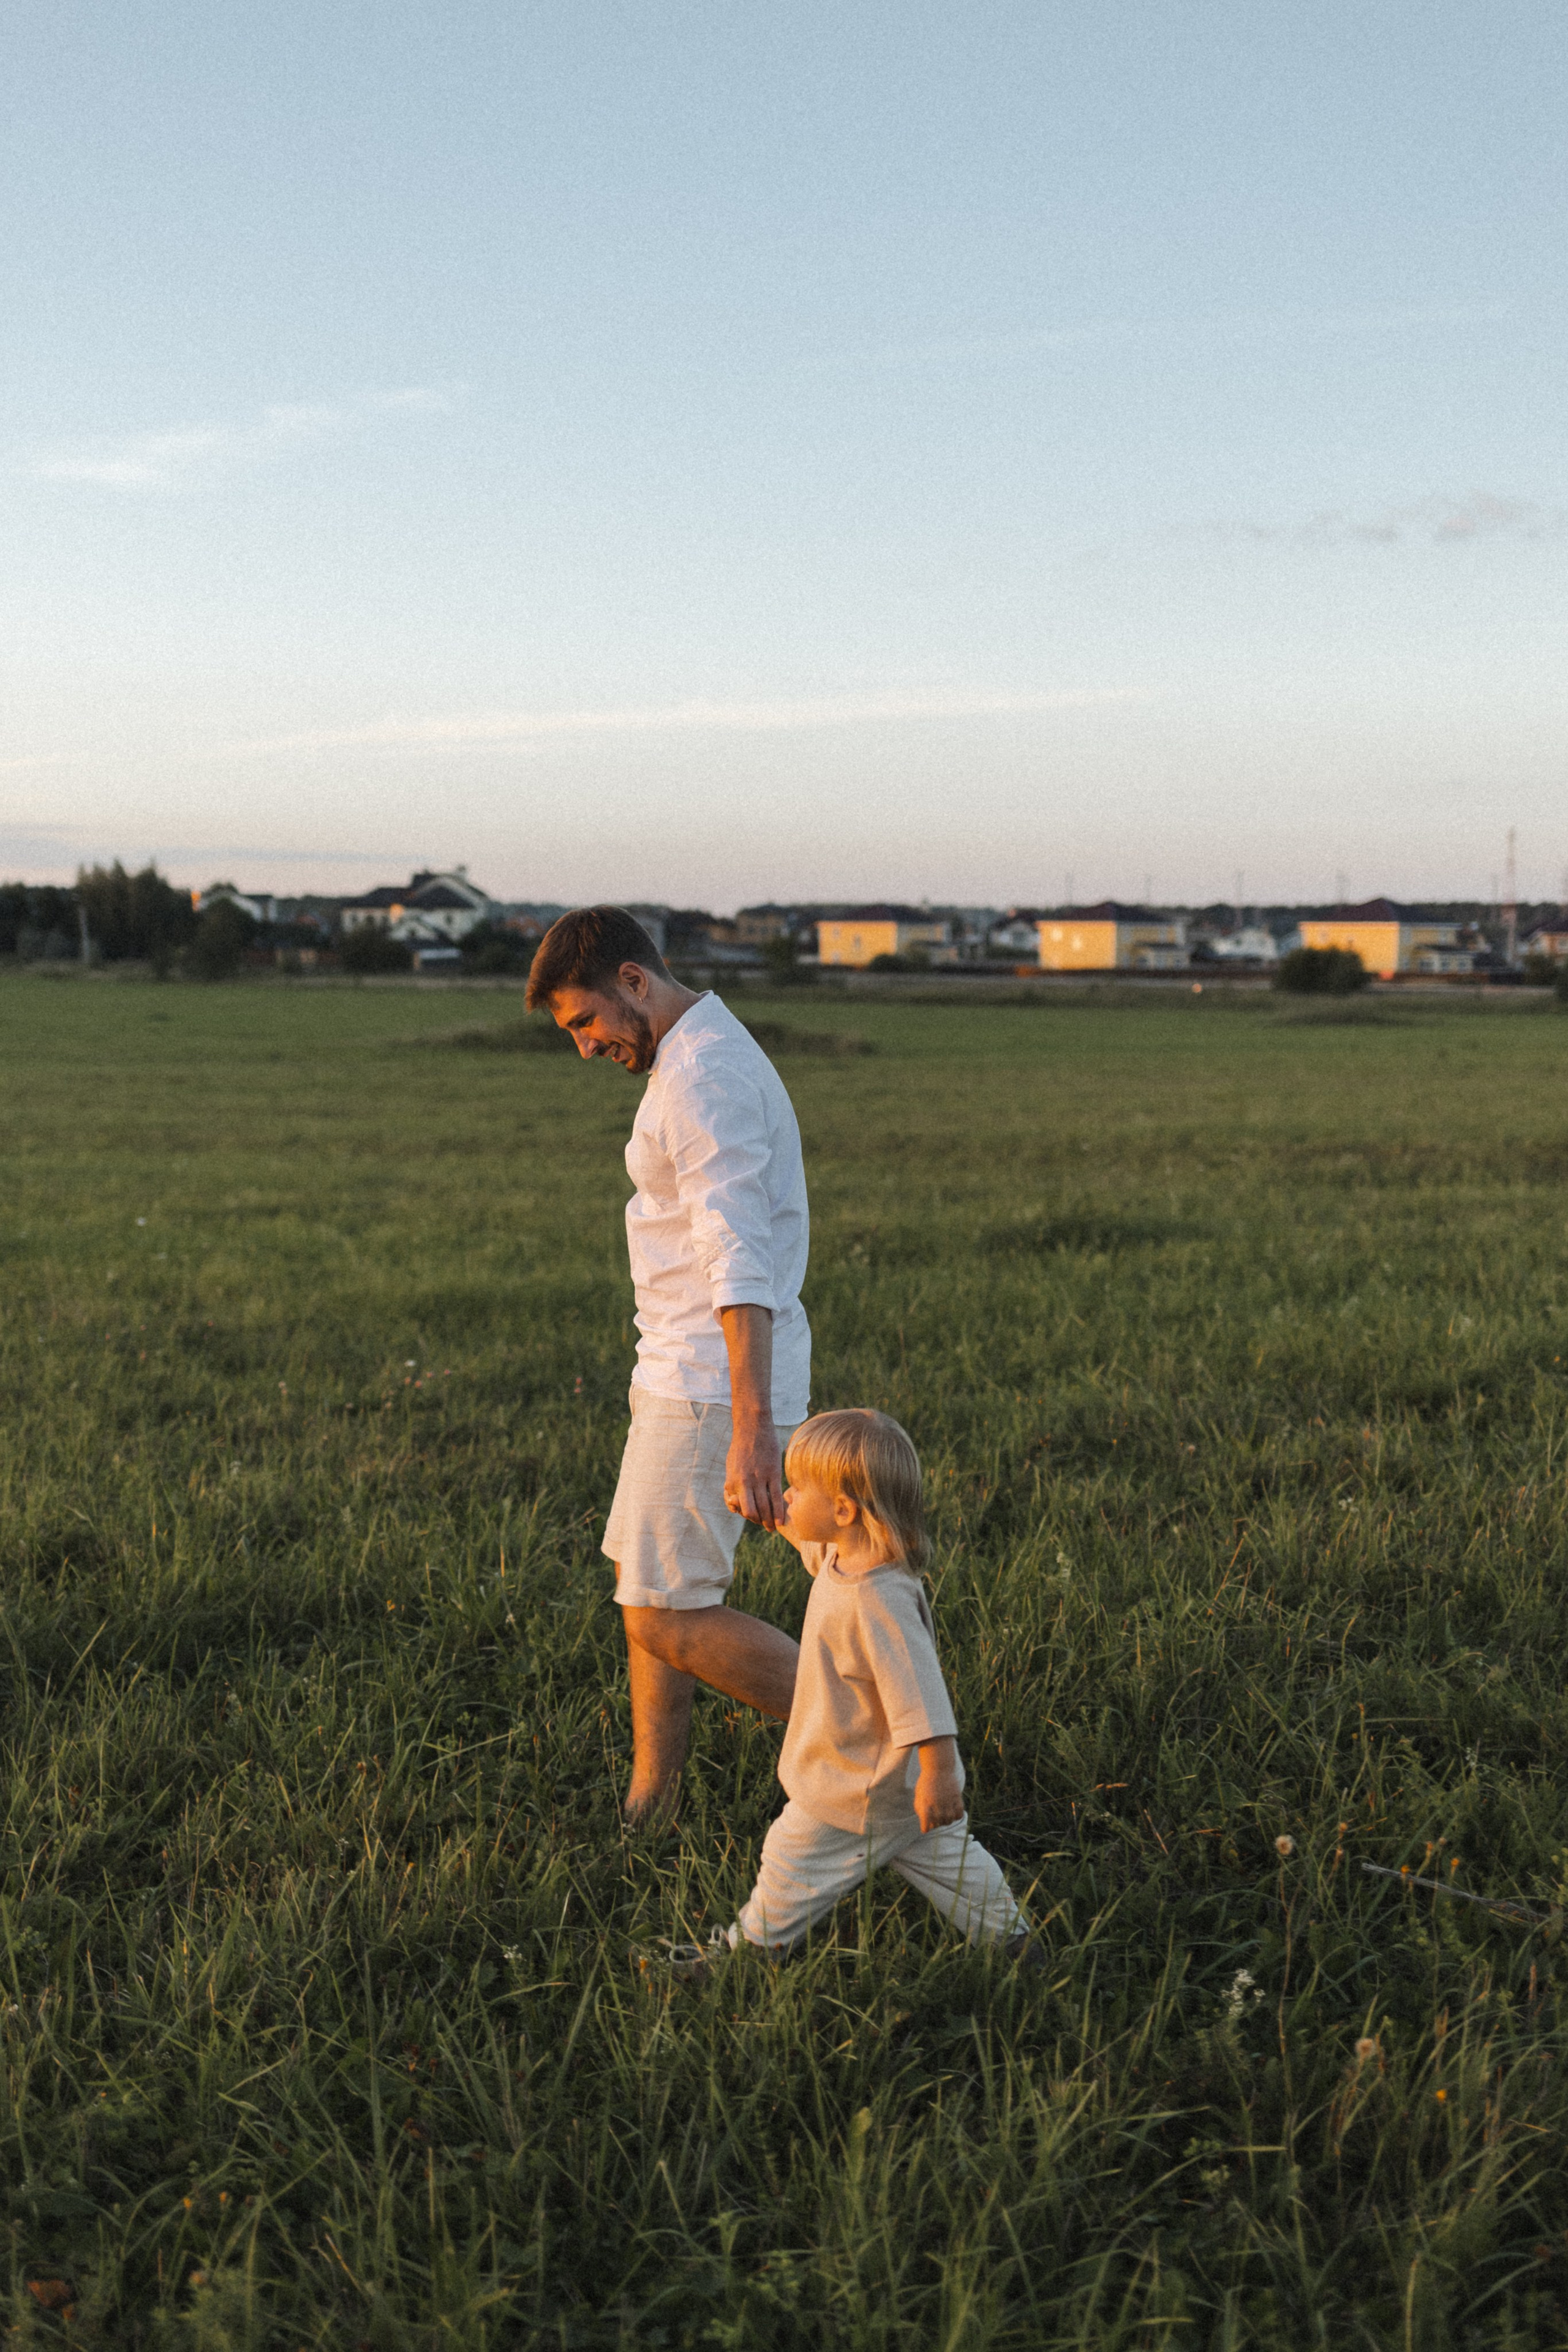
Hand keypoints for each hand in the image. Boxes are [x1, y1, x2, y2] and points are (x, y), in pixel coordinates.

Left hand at [723, 1416, 783, 1530]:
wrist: (752, 1427)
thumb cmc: (740, 1447)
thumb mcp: (730, 1467)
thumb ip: (732, 1484)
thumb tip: (733, 1500)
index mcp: (732, 1482)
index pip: (738, 1508)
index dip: (745, 1514)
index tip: (753, 1516)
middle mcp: (744, 1483)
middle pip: (751, 1512)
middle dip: (757, 1521)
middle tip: (765, 1525)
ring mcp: (759, 1479)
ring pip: (765, 1507)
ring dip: (769, 1521)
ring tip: (773, 1528)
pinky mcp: (773, 1473)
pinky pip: (776, 1497)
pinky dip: (779, 1511)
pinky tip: (782, 1520)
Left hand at [913, 1738, 965, 1833]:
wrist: (938, 1767)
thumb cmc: (926, 1782)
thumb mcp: (918, 1795)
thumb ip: (920, 1809)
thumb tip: (924, 1823)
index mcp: (925, 1804)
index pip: (926, 1825)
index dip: (925, 1828)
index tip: (925, 1827)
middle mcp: (937, 1804)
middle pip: (938, 1824)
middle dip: (935, 1824)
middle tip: (935, 1820)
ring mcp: (948, 1801)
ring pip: (949, 1820)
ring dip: (946, 1821)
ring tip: (943, 1816)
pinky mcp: (957, 1797)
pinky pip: (959, 1814)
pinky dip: (956, 1816)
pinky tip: (952, 1812)